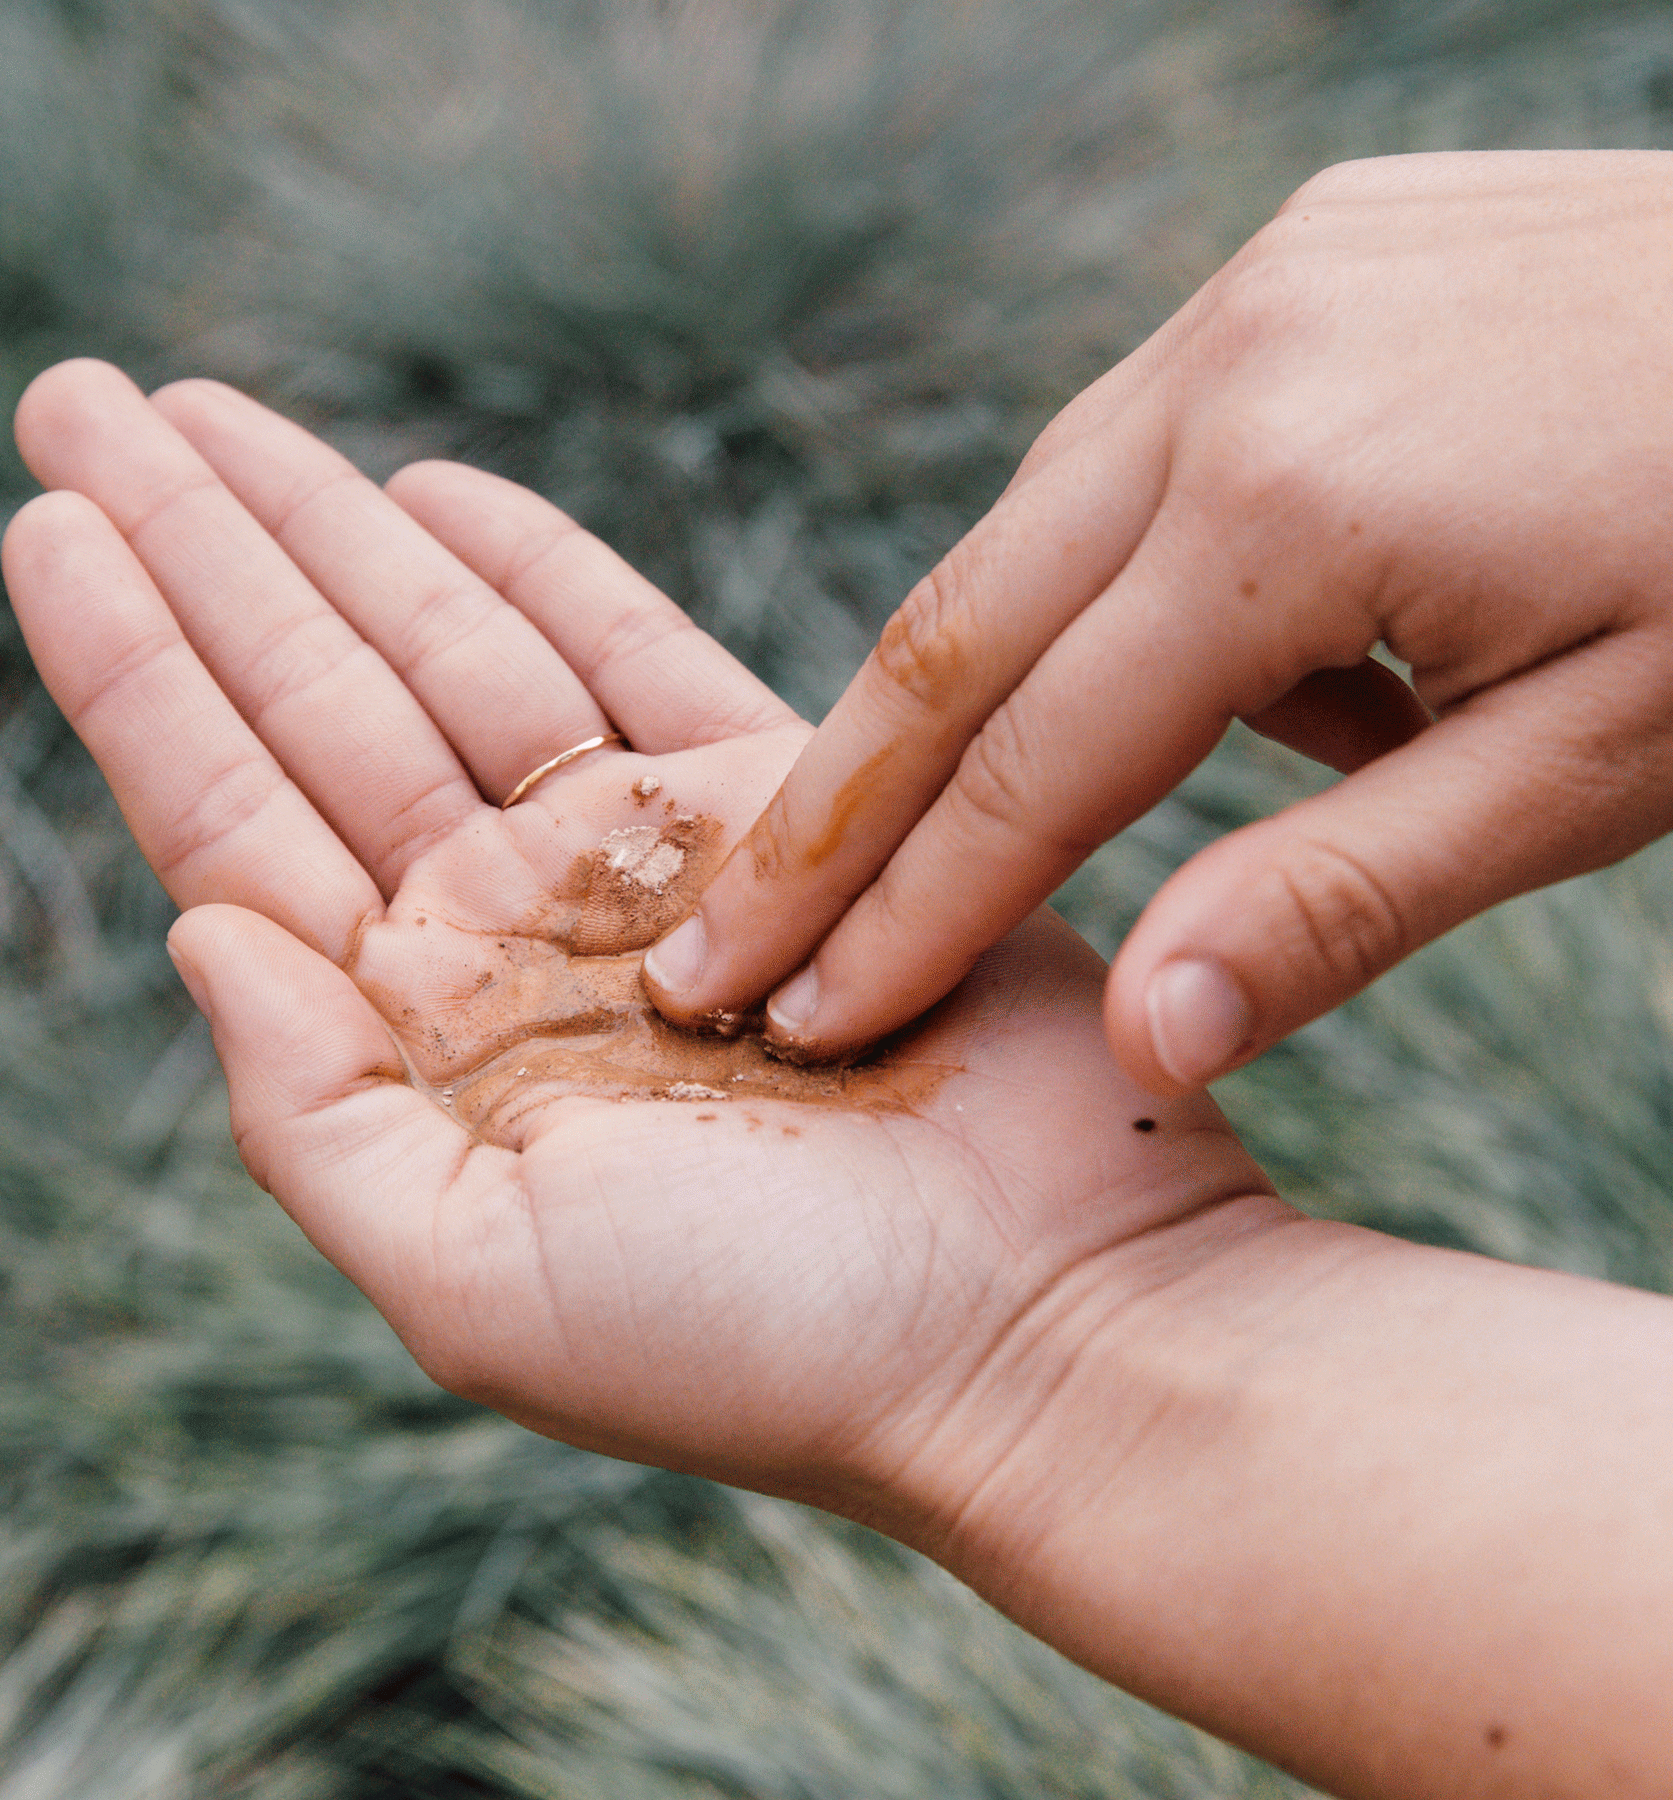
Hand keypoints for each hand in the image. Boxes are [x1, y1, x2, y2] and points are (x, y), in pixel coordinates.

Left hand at [0, 360, 1272, 1544]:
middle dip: (205, 551)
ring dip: (339, 528)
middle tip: (81, 400)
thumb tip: (193, 925)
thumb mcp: (478, 1282)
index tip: (45, 521)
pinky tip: (441, 492)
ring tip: (213, 413)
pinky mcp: (792, 810)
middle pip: (320, 700)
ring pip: (456, 650)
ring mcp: (650, 862)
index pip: (236, 821)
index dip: (136, 671)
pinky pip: (639, 650)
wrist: (1040, 1322)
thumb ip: (313, 1116)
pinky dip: (544, 565)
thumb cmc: (768, 1342)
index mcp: (423, 1046)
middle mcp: (518, 939)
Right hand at [642, 149, 1672, 1092]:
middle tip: (716, 938)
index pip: (1035, 763)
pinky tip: (1253, 667)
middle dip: (831, 808)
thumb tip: (1141, 1044)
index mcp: (1297, 505)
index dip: (908, 913)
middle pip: (956, 629)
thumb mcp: (1600, 765)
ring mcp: (1257, 289)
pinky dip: (1139, 591)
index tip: (795, 1016)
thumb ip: (1342, 902)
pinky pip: (1143, 453)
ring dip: (1000, 699)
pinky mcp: (1296, 258)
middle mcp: (1232, 365)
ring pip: (1036, 536)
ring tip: (1073, 818)